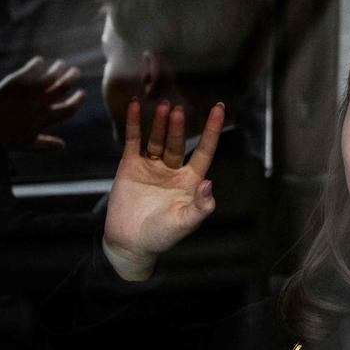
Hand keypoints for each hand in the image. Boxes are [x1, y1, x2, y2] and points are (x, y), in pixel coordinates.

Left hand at [0, 56, 84, 149]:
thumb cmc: (6, 141)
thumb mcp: (29, 143)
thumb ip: (47, 144)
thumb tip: (63, 146)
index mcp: (47, 118)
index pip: (70, 107)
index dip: (78, 100)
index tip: (82, 93)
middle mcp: (41, 103)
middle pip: (62, 87)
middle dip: (71, 78)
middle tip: (75, 71)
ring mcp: (29, 92)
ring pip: (50, 77)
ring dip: (58, 69)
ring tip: (61, 64)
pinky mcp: (16, 83)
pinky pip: (31, 69)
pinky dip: (37, 64)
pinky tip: (38, 61)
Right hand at [101, 100, 223, 280]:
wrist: (129, 244)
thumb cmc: (162, 236)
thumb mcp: (186, 222)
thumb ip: (201, 206)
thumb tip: (209, 183)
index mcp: (191, 180)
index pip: (205, 150)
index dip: (213, 130)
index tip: (219, 109)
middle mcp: (173, 169)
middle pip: (178, 142)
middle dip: (178, 127)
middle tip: (178, 109)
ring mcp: (151, 166)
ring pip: (157, 139)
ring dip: (160, 123)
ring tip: (163, 106)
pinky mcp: (130, 166)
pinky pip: (133, 141)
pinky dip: (134, 123)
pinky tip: (134, 106)